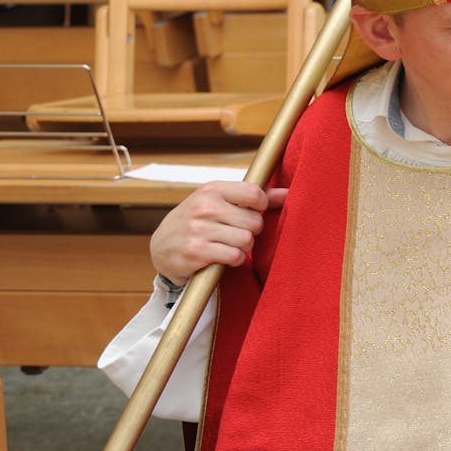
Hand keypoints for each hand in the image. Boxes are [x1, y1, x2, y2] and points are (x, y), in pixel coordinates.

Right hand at [149, 181, 286, 284]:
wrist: (161, 248)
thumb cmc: (198, 222)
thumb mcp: (220, 203)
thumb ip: (254, 198)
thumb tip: (289, 193)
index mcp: (212, 189)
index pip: (255, 193)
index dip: (261, 207)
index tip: (250, 213)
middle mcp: (204, 207)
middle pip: (255, 221)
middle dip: (251, 231)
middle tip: (235, 234)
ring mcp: (198, 229)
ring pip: (246, 240)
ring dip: (243, 248)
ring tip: (228, 245)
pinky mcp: (196, 252)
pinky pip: (235, 257)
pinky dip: (234, 260)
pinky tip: (222, 257)